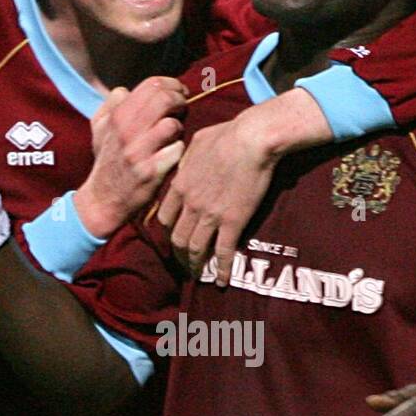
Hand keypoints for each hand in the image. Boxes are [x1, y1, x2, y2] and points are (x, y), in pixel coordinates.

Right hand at [74, 75, 186, 237]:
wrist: (103, 200)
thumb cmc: (108, 161)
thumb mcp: (99, 129)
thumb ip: (111, 105)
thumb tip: (126, 90)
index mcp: (116, 116)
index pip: (152, 84)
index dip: (172, 85)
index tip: (179, 93)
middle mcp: (126, 131)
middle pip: (164, 99)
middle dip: (180, 101)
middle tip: (183, 109)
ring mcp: (138, 153)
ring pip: (172, 125)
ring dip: (179, 128)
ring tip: (175, 135)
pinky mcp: (150, 173)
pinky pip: (177, 150)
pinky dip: (180, 150)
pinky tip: (174, 153)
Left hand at [157, 87, 331, 283]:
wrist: (251, 139)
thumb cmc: (227, 134)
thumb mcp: (197, 142)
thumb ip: (188, 158)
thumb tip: (187, 160)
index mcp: (180, 185)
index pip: (164, 216)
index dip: (167, 230)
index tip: (171, 236)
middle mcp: (190, 205)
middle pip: (176, 238)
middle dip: (178, 254)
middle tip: (184, 261)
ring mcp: (210, 216)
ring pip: (195, 249)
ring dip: (195, 265)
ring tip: (199, 274)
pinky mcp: (232, 222)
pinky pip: (223, 252)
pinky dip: (221, 270)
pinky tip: (222, 281)